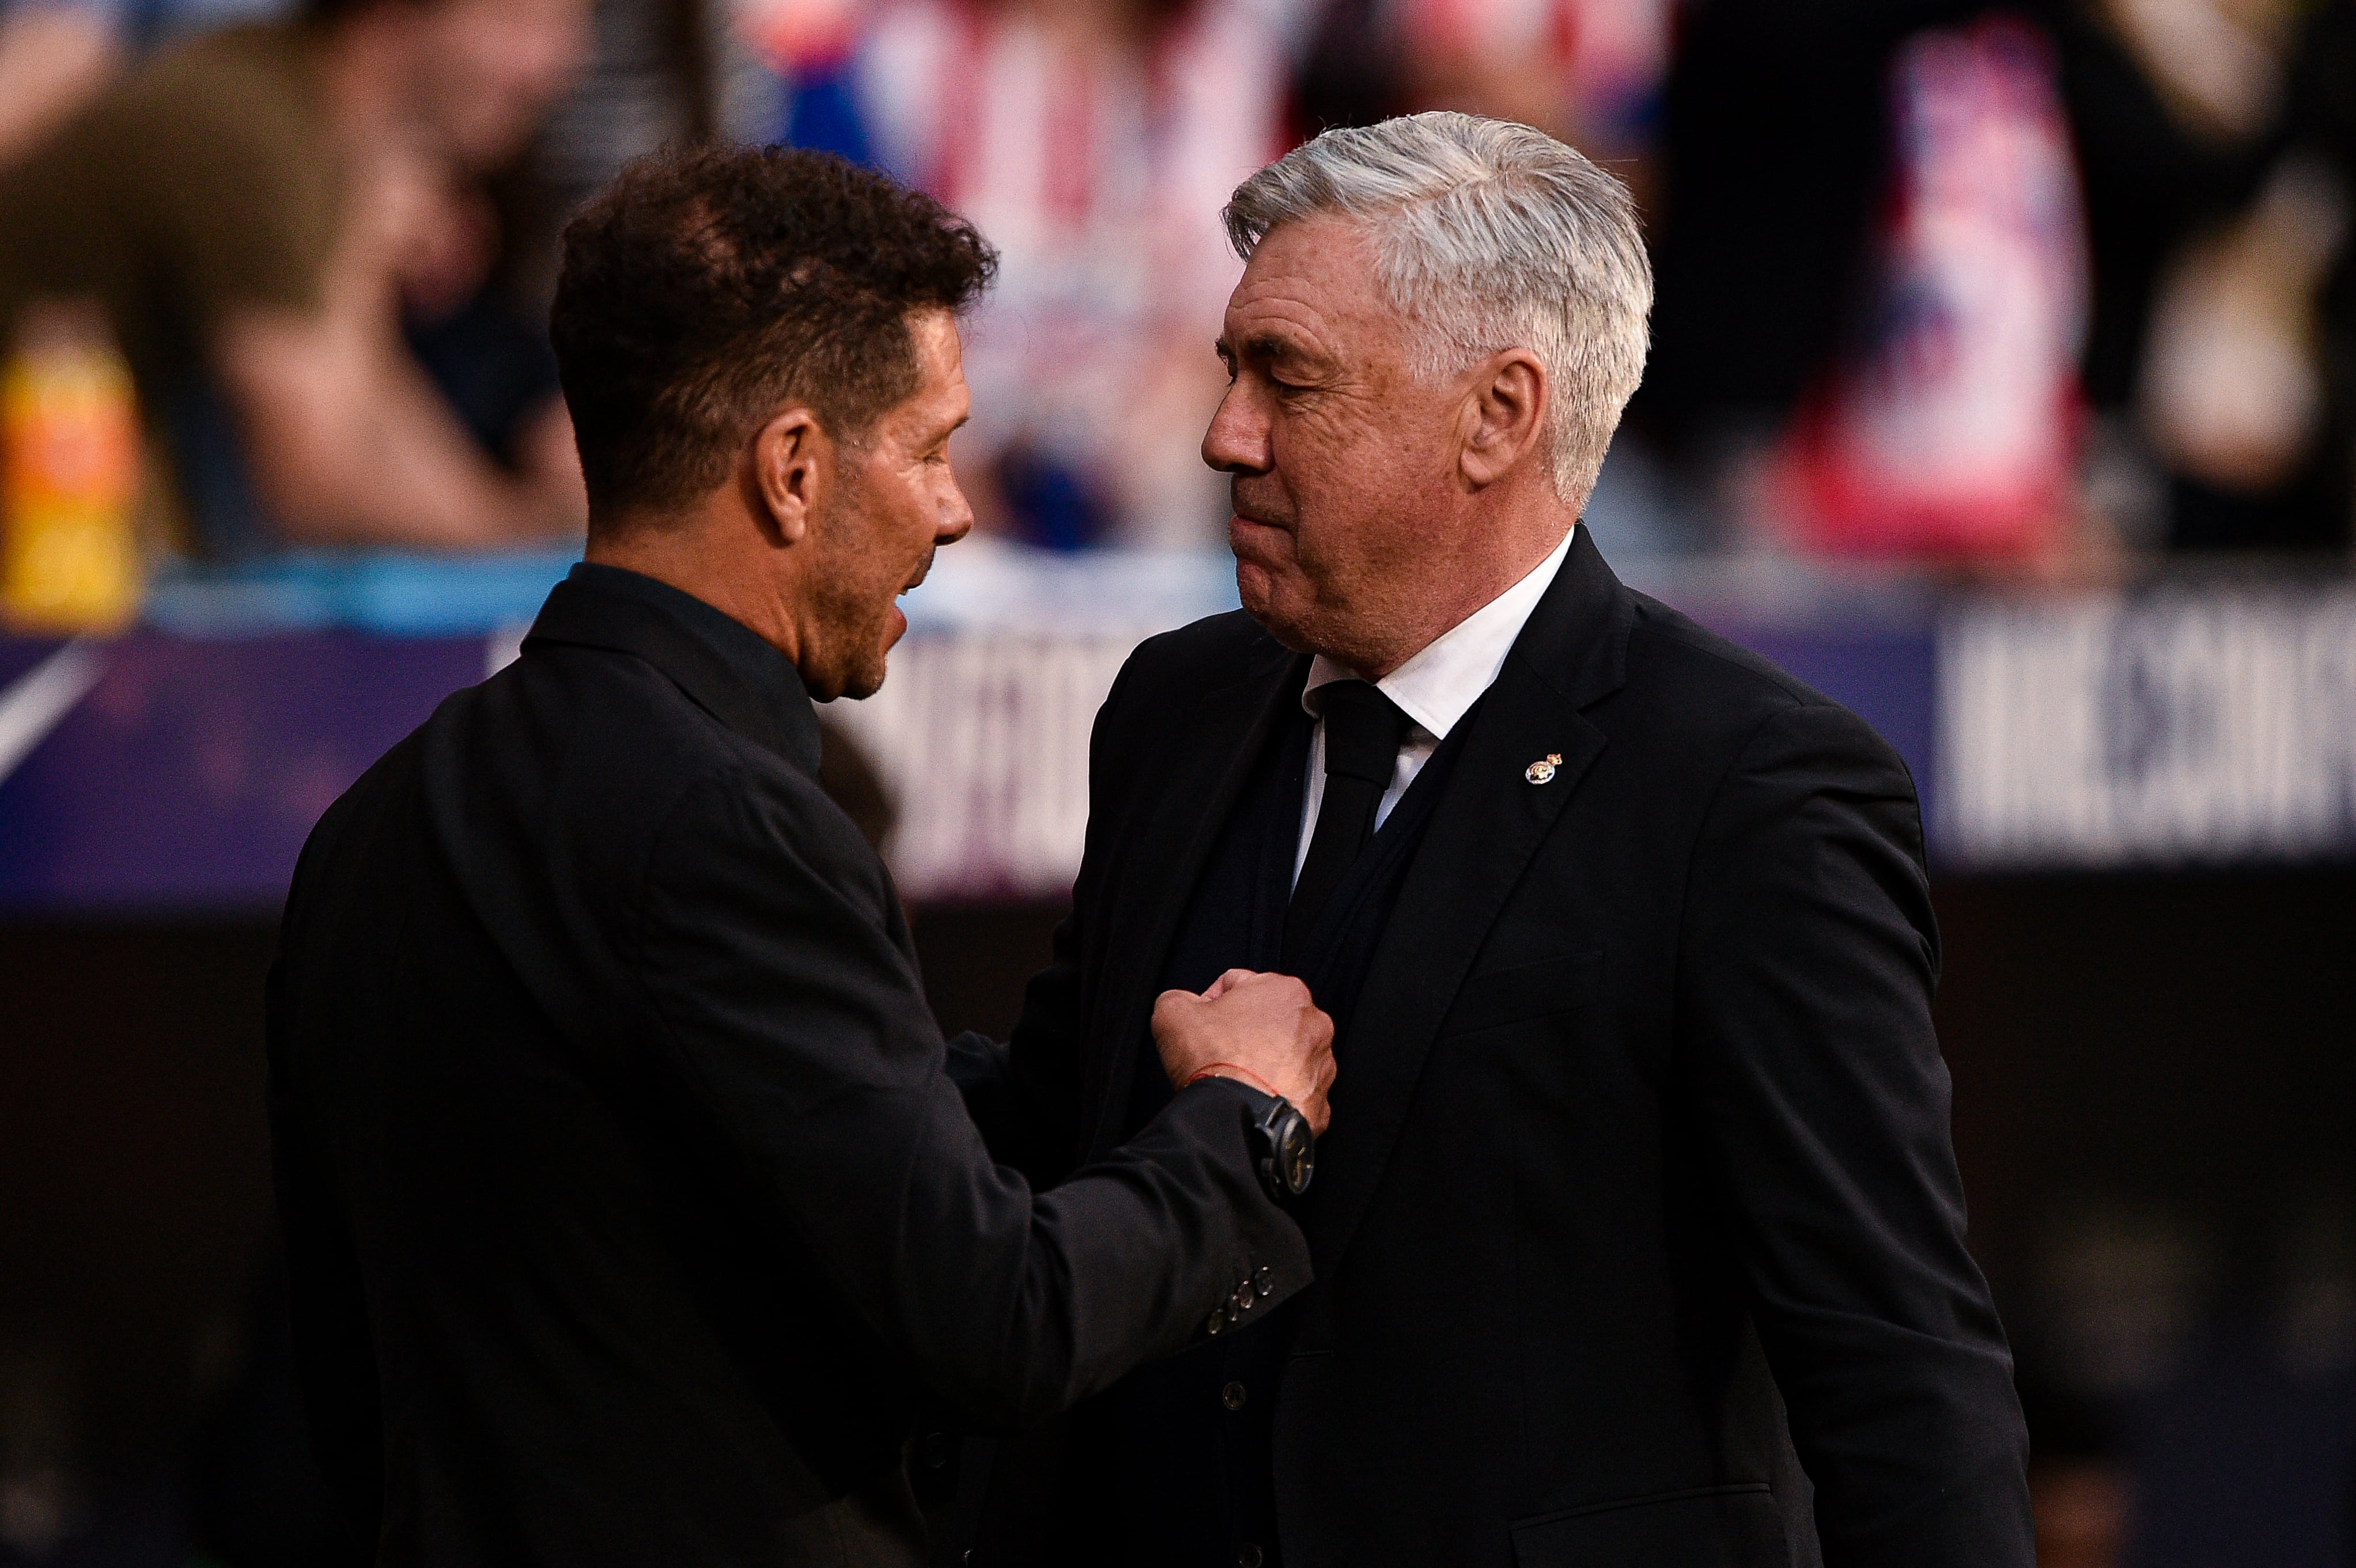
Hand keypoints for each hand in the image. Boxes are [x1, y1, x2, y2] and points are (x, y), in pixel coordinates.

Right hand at [1153, 970, 1334, 1134]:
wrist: (1239, 1121)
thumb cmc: (1215, 1063)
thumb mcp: (1172, 1012)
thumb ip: (1178, 997)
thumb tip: (1185, 1004)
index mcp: (1284, 990)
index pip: (1239, 984)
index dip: (1211, 1004)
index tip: (1202, 1025)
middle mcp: (1314, 1024)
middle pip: (1267, 1021)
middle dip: (1242, 1033)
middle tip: (1217, 1052)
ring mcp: (1321, 1066)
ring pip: (1284, 1057)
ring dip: (1262, 1063)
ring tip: (1236, 1078)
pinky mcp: (1320, 1103)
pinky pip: (1292, 1092)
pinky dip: (1274, 1094)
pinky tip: (1253, 1099)